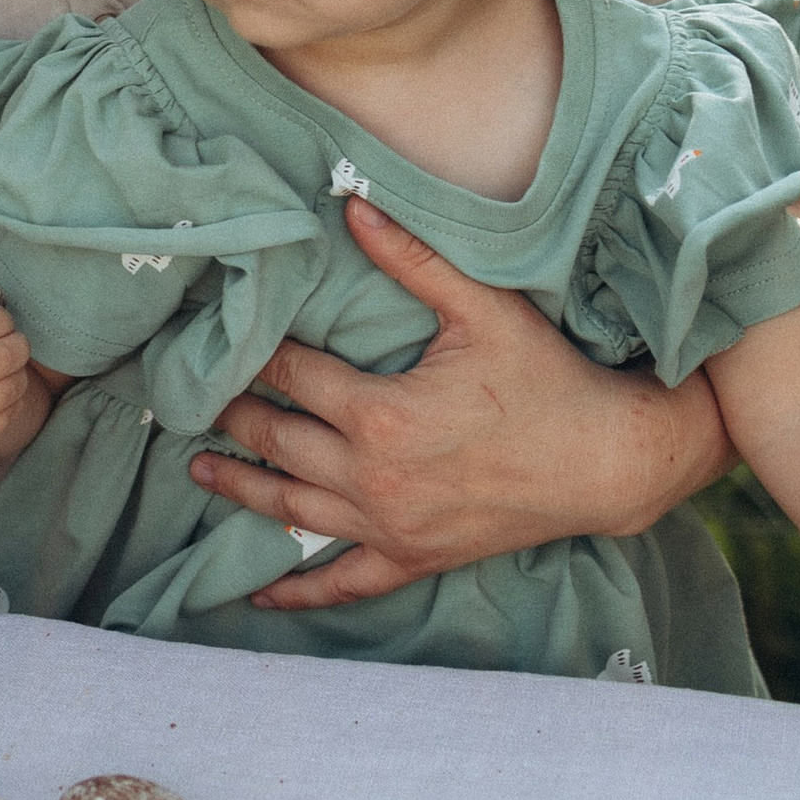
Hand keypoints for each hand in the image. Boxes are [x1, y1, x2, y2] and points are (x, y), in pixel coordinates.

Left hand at [191, 196, 731, 611]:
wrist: (608, 461)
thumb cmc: (548, 379)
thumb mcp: (482, 309)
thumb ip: (411, 259)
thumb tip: (351, 204)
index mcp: (381, 414)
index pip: (292, 378)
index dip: (255, 356)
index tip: (222, 337)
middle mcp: (374, 478)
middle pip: (277, 442)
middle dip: (234, 417)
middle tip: (192, 398)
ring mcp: (391, 526)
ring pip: (293, 510)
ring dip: (242, 490)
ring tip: (199, 470)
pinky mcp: (414, 558)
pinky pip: (344, 583)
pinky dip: (300, 591)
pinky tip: (261, 595)